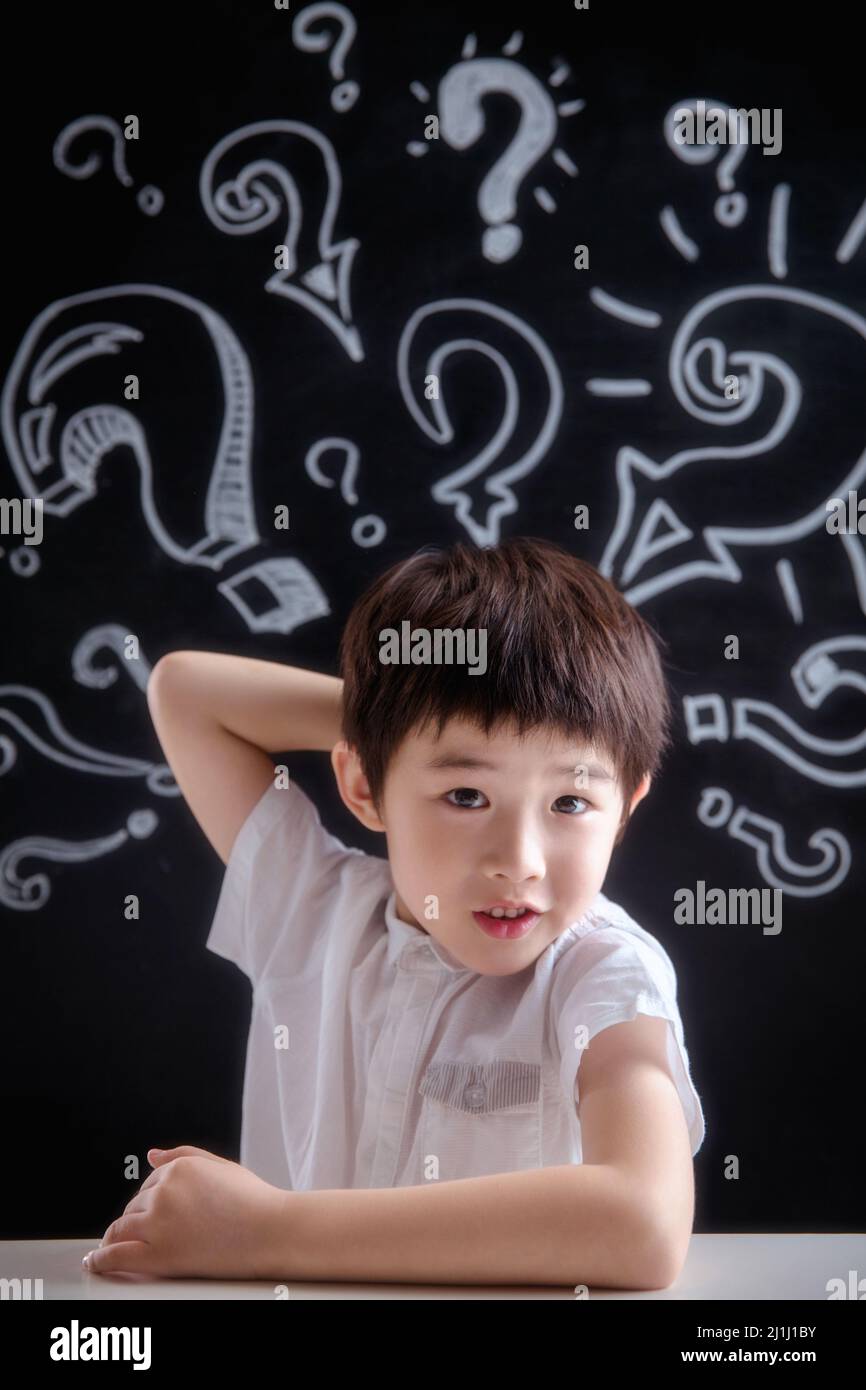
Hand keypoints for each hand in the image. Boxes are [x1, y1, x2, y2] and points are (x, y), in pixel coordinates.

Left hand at [82, 1145, 289, 1278]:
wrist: (272, 1231)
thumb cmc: (254, 1201)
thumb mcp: (221, 1166)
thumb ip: (183, 1155)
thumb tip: (151, 1155)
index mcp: (180, 1167)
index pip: (150, 1183)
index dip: (152, 1200)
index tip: (154, 1213)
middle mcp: (165, 1191)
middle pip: (135, 1206)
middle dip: (138, 1218)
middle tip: (149, 1233)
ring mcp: (159, 1223)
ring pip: (122, 1228)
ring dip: (117, 1236)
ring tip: (112, 1247)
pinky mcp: (158, 1254)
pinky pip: (117, 1255)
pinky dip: (102, 1259)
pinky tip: (96, 1261)